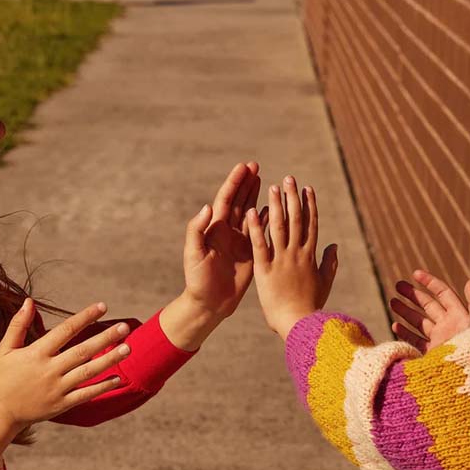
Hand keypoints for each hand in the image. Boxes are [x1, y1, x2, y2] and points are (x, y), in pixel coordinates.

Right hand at [0, 300, 130, 456]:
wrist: (0, 412)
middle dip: (105, 338)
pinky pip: (86, 394)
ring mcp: (57, 388)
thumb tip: (29, 301)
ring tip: (128, 348)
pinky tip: (119, 378)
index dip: (85, 317)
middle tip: (125, 327)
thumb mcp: (6, 349)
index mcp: (36, 353)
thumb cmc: (3, 377)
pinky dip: (103, 386)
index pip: (65, 330)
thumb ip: (18, 325)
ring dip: (109, 360)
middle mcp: (49, 370)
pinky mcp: (62, 404)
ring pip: (88, 372)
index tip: (102, 306)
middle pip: (82, 351)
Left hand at [182, 161, 259, 317]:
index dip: (234, 183)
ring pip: (250, 213)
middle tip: (256, 165)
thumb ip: (197, 230)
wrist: (209, 303)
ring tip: (265, 179)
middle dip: (246, 183)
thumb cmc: (197, 280)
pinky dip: (267, 219)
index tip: (243, 167)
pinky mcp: (249, 253)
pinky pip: (260, 231)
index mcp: (214, 229)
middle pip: (239, 201)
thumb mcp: (194, 254)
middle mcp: (227, 232)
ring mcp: (238, 242)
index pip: (226, 200)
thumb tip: (207, 207)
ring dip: (256, 196)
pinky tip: (275, 208)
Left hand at [248, 175, 337, 338]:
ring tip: (272, 187)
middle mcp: (297, 254)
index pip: (311, 225)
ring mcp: (281, 260)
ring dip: (275, 205)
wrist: (300, 324)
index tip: (307, 189)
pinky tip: (251, 211)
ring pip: (279, 227)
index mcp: (310, 256)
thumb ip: (330, 263)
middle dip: (292, 197)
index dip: (310, 205)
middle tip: (289, 178)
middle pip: (296, 219)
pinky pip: (260, 244)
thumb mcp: (324, 283)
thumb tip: (335, 246)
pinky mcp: (265, 269)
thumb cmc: (311, 307)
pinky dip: (256, 227)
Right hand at [389, 271, 469, 352]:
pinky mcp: (432, 354)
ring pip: (419, 322)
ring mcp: (439, 339)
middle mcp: (448, 325)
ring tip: (392, 301)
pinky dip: (405, 333)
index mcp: (460, 315)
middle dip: (413, 294)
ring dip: (405, 311)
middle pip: (428, 305)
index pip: (443, 293)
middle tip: (397, 285)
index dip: (430, 282)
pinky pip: (415, 341)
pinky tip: (395, 325)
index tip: (414, 274)